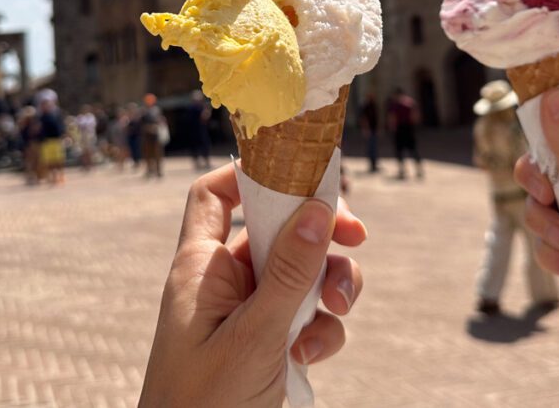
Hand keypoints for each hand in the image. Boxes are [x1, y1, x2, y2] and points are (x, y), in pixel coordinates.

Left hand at [140, 164, 365, 406]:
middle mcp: (225, 284)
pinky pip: (308, 316)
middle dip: (320, 236)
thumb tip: (318, 209)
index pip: (214, 196)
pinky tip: (310, 358)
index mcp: (201, 269)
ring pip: (303, 274)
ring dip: (331, 286)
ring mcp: (250, 314)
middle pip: (279, 231)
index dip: (250, 175)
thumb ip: (287, 274)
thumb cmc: (204, 407)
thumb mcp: (253, 337)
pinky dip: (321, 330)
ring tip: (337, 310)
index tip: (301, 174)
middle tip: (357, 238)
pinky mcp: (270, 344)